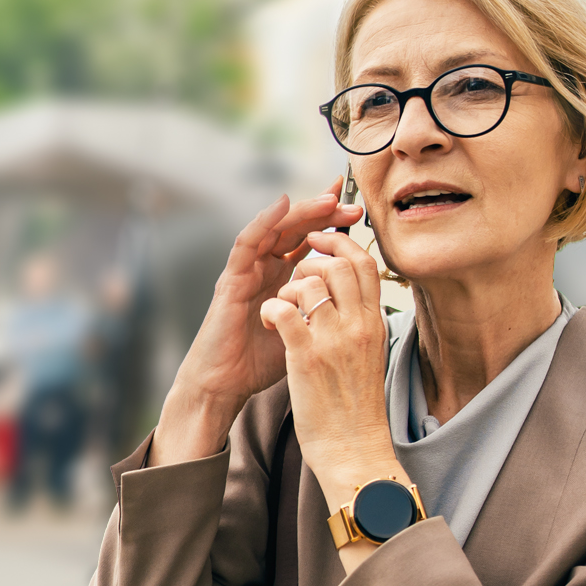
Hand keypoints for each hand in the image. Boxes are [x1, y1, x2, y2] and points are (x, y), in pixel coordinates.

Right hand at [151, 190, 359, 464]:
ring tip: (329, 199)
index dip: (332, 225)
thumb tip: (358, 300)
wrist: (227, 385)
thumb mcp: (304, 329)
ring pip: (275, 230)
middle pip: (296, 230)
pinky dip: (264, 221)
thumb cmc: (261, 362)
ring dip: (302, 212)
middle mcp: (264, 268)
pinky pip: (246, 243)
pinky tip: (282, 205)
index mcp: (283, 278)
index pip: (310, 242)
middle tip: (353, 206)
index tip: (359, 214)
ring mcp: (247, 271)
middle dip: (324, 215)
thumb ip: (322, 309)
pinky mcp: (231, 279)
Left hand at [260, 229, 410, 525]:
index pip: (365, 265)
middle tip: (293, 269)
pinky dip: (271, 308)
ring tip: (280, 305)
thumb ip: (361, 326)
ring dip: (287, 286)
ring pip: (309, 282)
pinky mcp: (307, 358)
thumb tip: (352, 301)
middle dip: (310, 257)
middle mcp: (358, 326)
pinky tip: (269, 321)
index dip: (340, 244)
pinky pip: (284, 310)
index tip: (321, 245)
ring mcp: (333, 340)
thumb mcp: (370, 358)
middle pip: (338, 264)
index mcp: (374, 325)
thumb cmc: (358, 410)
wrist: (354, 449)